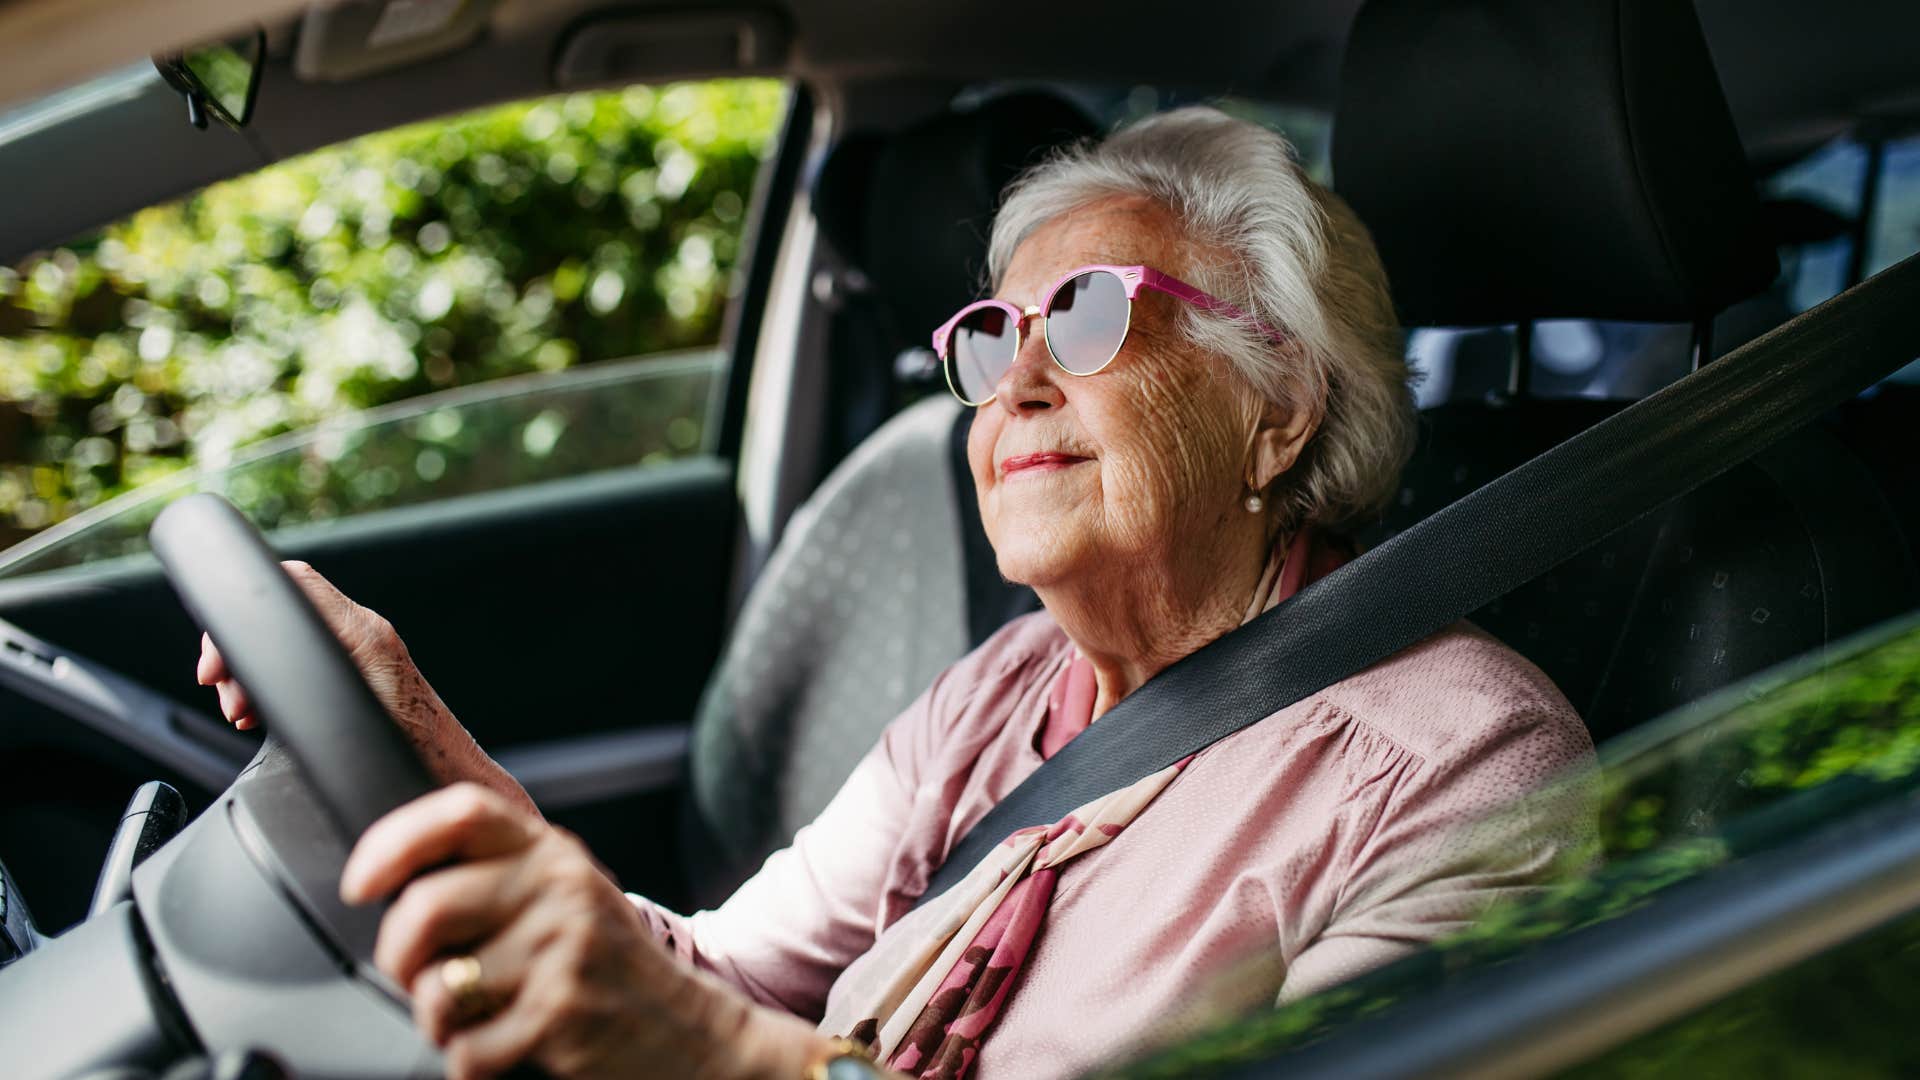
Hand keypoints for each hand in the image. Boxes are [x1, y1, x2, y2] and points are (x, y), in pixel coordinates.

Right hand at [195, 561, 536, 813]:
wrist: (454, 782)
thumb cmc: (411, 763)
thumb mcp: (345, 725)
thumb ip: (303, 686)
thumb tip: (256, 680)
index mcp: (363, 635)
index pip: (290, 582)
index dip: (237, 618)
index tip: (216, 670)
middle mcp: (369, 634)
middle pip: (281, 609)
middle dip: (239, 655)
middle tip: (231, 701)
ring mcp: (370, 650)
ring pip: (291, 636)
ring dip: (254, 673)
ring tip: (244, 713)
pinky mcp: (367, 671)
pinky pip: (309, 655)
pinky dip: (278, 681)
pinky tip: (266, 715)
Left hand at [342, 783, 835, 1078]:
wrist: (691, 1033)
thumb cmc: (607, 968)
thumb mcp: (565, 896)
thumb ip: (499, 873)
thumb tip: (391, 881)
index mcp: (552, 853)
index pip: (459, 813)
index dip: (393, 842)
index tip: (360, 884)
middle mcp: (559, 890)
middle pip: (425, 907)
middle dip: (396, 957)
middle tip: (412, 976)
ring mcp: (563, 951)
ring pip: (436, 988)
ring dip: (434, 1019)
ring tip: (467, 1019)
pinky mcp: (560, 1015)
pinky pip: (465, 1049)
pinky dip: (469, 1061)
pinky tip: (502, 1048)